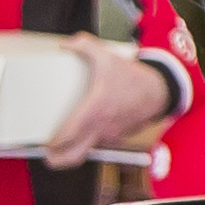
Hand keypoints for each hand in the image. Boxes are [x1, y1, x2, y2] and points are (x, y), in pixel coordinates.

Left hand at [41, 37, 183, 166]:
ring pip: (87, 147)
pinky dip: (91, 138)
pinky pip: (100, 141)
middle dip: (59, 160)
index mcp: (94, 110)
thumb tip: (65, 45)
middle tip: (48, 156)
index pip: (69, 135)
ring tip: (64, 138)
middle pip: (75, 155)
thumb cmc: (134, 78)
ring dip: (75, 146)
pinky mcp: (118, 136)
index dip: (54, 144)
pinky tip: (88, 128)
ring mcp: (110, 134)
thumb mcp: (107, 56)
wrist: (159, 91)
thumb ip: (84, 45)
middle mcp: (101, 127)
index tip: (44, 144)